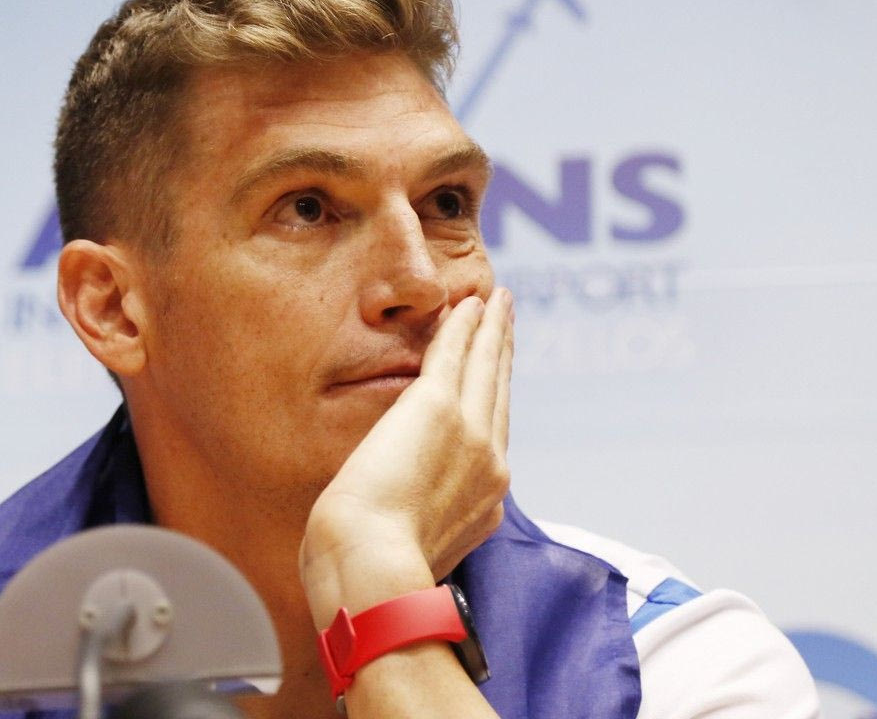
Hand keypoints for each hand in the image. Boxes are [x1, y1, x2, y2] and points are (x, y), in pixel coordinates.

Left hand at [300, 288, 513, 624]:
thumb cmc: (370, 574)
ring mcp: (471, 434)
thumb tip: (404, 529)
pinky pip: (457, 353)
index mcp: (482, 505)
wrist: (371, 568)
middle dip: (503, 355)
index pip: (492, 441)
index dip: (495, 402)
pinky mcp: (439, 408)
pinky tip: (470, 303)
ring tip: (497, 302)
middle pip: (499, 395)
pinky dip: (466, 325)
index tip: (496, 380)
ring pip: (486, 368)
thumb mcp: (409, 552)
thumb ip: (419, 530)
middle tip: (506, 322)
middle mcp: (490, 467)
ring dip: (492, 330)